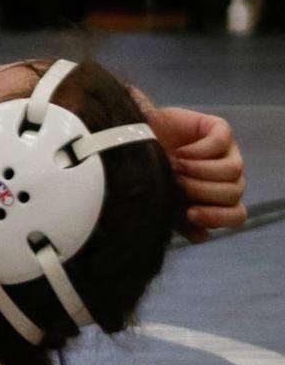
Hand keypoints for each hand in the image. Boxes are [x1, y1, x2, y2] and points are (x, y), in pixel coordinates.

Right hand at [141, 103, 246, 240]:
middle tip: (175, 183)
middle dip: (202, 191)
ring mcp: (226, 151)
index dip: (217, 217)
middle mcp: (227, 176)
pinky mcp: (219, 128)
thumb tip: (202, 235)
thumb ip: (180, 219)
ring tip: (175, 166)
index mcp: (218, 197)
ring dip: (201, 171)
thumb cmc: (146, 173)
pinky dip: (199, 151)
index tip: (189, 213)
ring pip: (234, 170)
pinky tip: (180, 152)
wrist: (127, 138)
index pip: (236, 214)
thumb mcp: (161, 200)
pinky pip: (221, 142)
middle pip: (234, 193)